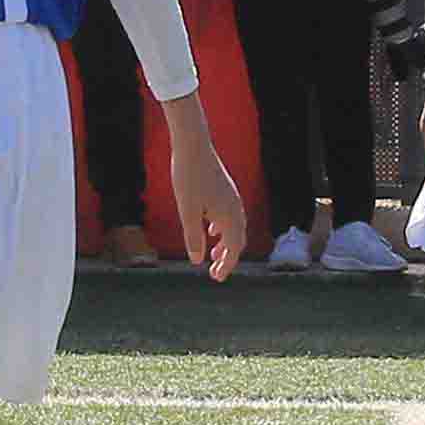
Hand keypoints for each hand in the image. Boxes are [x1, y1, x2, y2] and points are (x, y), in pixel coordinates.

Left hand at [167, 129, 246, 281]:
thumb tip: (196, 260)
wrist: (193, 145)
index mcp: (228, 215)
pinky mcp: (224, 189)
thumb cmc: (189, 177)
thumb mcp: (187, 210)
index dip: (226, 266)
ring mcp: (231, 197)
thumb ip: (193, 236)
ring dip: (226, 244)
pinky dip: (223, 228)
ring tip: (214, 255)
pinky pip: (229, 215)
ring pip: (234, 227)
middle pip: (237, 240)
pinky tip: (211, 229)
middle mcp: (235, 207)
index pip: (233, 249)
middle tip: (215, 273)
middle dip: (228, 258)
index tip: (216, 279)